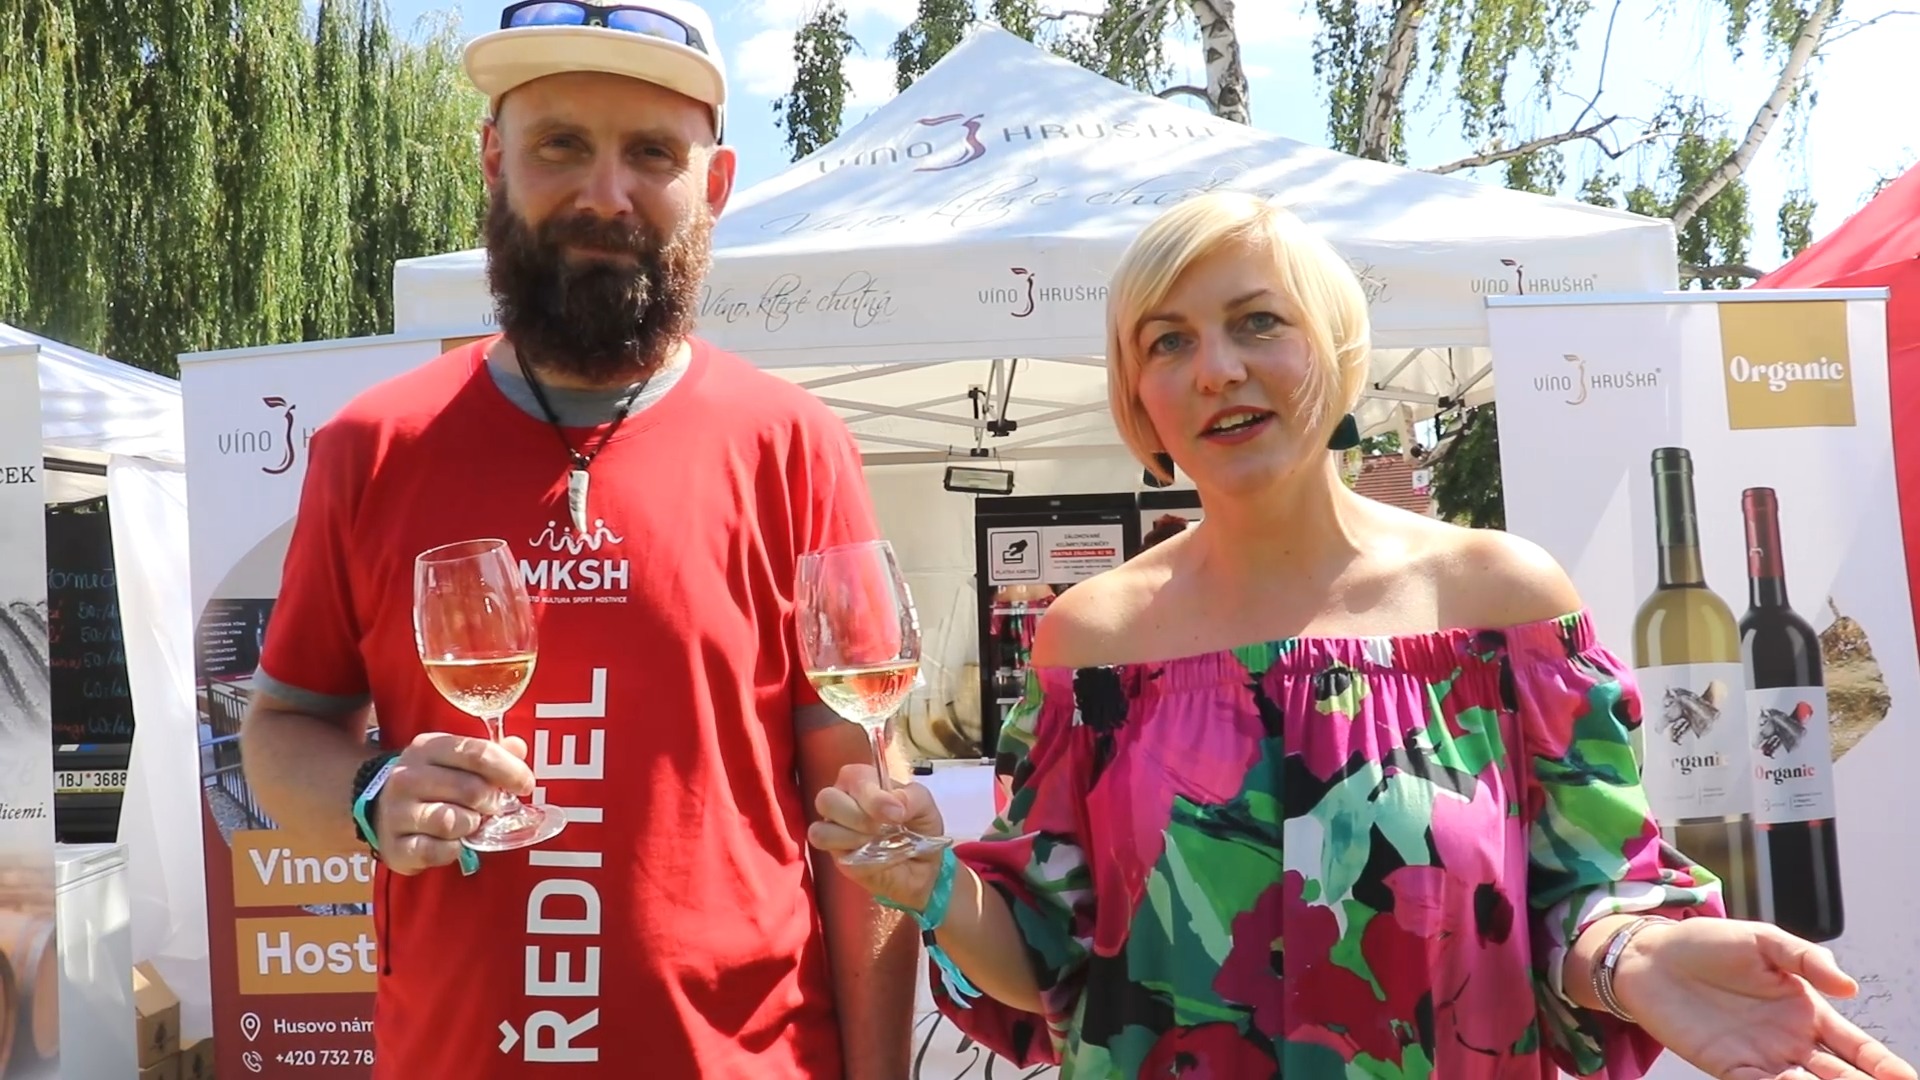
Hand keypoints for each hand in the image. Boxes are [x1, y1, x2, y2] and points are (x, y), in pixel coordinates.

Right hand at [374, 732, 533, 875]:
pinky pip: (434, 851)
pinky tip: (454, 844)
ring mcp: (397, 812)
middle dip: (492, 802)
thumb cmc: (433, 782)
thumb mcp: (457, 759)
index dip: (509, 771)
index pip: (477, 753)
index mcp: (428, 748)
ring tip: (470, 823)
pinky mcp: (394, 845)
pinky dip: (452, 851)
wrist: (383, 809)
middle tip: (494, 807)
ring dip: (471, 825)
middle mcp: (407, 776)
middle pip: (470, 789)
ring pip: (452, 821)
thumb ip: (490, 753)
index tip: (526, 785)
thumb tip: (517, 747)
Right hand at [806, 763, 947, 908]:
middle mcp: (842, 800)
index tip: (896, 815)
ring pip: (821, 830)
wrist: (923, 866)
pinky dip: (854, 856)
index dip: (872, 797)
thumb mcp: (926, 807)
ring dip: (851, 838)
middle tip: (882, 829)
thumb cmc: (919, 828)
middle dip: (857, 816)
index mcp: (863, 781)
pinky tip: (871, 856)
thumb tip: (895, 805)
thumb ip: (913, 798)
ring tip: (875, 843)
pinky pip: (834, 855)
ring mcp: (835, 830)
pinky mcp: (836, 856)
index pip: (852, 777)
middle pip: (826, 799)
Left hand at [1615, 917, 1915, 1079]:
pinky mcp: (1729, 1068)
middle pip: (1838, 1074)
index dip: (1881, 1064)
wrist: (1650, 957)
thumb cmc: (1707, 944)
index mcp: (1806, 1009)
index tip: (1906, 1078)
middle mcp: (1789, 1040)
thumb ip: (1806, 958)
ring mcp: (1761, 1057)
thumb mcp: (1763, 940)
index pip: (1854, 1045)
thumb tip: (1849, 986)